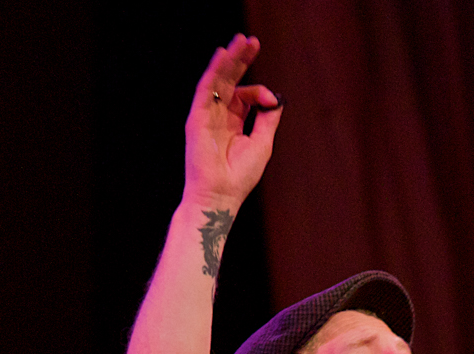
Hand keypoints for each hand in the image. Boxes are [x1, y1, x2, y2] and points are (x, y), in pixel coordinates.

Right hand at [183, 34, 283, 210]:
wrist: (221, 194)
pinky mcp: (197, 116)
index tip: (271, 99)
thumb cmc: (240, 174)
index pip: (246, 96)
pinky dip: (214, 71)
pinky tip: (222, 55)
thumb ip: (267, 118)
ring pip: (218, 80)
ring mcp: (207, 114)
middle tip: (252, 40)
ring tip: (241, 41)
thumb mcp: (262, 142)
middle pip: (231, 81)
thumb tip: (276, 98)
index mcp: (234, 122)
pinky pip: (206, 89)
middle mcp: (219, 115)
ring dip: (230, 60)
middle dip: (242, 60)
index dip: (259, 92)